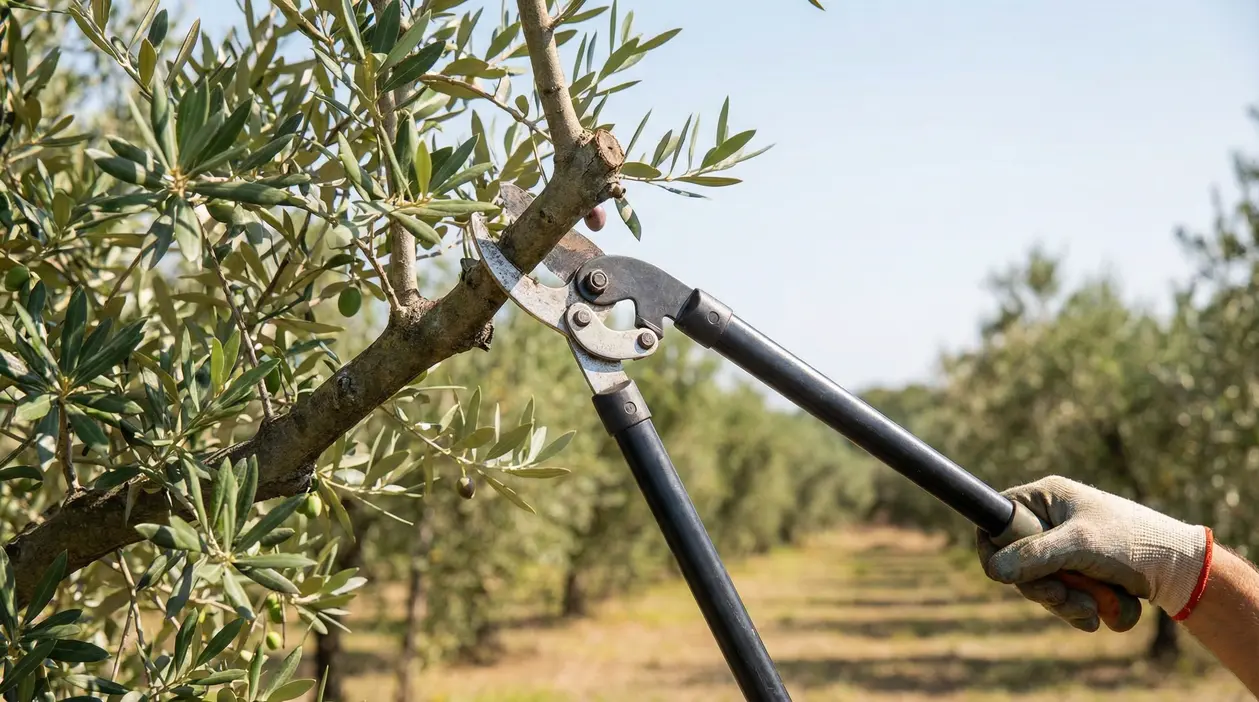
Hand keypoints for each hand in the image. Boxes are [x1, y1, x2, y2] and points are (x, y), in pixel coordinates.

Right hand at [976, 476, 1211, 631]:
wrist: (1180, 568)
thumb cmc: (1132, 542)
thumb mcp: (1081, 545)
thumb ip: (1035, 556)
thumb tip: (994, 571)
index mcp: (1045, 499)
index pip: (996, 522)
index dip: (997, 551)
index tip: (1012, 575)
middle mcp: (1049, 521)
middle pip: (1016, 562)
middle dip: (1042, 587)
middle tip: (1064, 595)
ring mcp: (1063, 548)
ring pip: (1039, 585)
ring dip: (1064, 603)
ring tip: (1093, 609)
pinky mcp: (1078, 571)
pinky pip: (1061, 596)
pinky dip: (1078, 609)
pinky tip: (1099, 614)